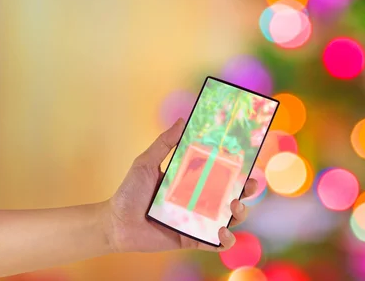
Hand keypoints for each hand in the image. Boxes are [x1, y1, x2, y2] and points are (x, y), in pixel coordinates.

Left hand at [103, 118, 257, 252]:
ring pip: (228, 220)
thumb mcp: (146, 162)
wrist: (115, 222)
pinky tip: (222, 232)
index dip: (238, 171)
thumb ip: (165, 143)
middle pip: (232, 197)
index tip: (248, 164)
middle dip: (246, 192)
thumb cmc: (130, 192)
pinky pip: (214, 243)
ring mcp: (197, 221)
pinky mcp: (192, 239)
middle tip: (250, 186)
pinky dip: (224, 240)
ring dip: (239, 214)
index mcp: (192, 182)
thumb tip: (182, 121)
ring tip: (235, 207)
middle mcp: (199, 201)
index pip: (221, 175)